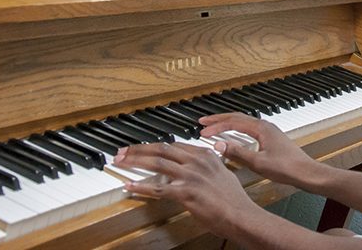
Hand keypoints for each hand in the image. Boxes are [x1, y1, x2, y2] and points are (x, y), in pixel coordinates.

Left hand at [113, 141, 254, 237]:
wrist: (240, 215)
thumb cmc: (234, 199)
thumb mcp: (224, 174)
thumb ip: (211, 166)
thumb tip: (205, 164)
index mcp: (206, 155)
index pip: (174, 145)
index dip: (155, 146)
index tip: (142, 148)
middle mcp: (197, 162)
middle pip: (162, 149)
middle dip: (139, 149)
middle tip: (123, 151)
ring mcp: (191, 176)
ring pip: (157, 163)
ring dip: (135, 161)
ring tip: (121, 161)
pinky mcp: (186, 192)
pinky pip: (158, 188)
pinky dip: (141, 186)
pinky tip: (129, 186)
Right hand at [199, 112, 320, 187]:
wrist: (305, 172)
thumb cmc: (286, 168)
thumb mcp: (258, 162)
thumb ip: (237, 153)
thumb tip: (219, 145)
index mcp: (261, 128)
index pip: (233, 122)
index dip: (216, 127)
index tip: (202, 132)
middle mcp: (265, 126)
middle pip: (238, 117)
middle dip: (219, 119)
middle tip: (203, 121)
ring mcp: (268, 131)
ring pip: (244, 122)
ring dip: (228, 123)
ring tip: (214, 126)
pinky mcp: (271, 138)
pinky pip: (249, 129)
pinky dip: (237, 129)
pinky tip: (233, 136)